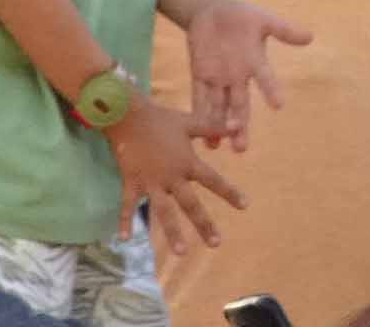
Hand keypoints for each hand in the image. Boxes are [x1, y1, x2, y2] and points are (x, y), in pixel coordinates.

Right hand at [105, 98, 241, 256]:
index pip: (213, 180)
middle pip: (190, 204)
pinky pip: (127, 205)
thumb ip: (213, 127)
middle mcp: (171, 177)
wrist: (129, 116)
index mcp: (187, 163)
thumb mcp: (190, 122)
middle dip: (204, 224)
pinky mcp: (131, 183)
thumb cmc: (161, 119)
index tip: (244, 205)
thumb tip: (236, 125)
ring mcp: (151, 183)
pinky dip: (125, 221)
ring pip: (164, 211)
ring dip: (173, 232)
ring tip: (182, 252)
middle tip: (216, 243)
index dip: (229, 192)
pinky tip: (124, 239)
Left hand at [186, 0, 313, 151]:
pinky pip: (199, 97)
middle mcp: (237, 77)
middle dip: (240, 125)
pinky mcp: (200, 76)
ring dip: (218, 125)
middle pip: (239, 105)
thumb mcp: (263, 19)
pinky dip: (199, 112)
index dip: (272, 90)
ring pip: (219, 107)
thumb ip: (284, 29)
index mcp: (254, 62)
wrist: (212, 10)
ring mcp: (218, 78)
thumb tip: (311, 36)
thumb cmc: (241, 15)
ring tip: (218, 144)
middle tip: (241, 147)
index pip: (265, 78)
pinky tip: (200, 131)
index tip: (279, 104)